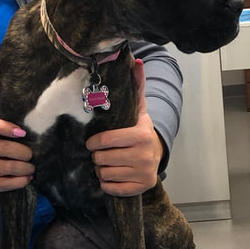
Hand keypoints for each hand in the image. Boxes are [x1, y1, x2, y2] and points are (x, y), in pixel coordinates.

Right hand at [0, 115, 33, 194]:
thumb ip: (4, 110)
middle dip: (21, 151)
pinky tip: (28, 178)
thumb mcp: (6, 129)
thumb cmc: (6, 144)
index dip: (3, 127)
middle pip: (0, 147)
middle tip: (32, 154)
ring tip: (32, 167)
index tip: (23, 132)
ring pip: (5, 167)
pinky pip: (4, 183)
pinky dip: (20, 181)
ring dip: (23, 167)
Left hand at [86, 59, 163, 196]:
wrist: (156, 154)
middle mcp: (144, 156)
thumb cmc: (140, 131)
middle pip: (102, 159)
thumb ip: (136, 86)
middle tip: (103, 153)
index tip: (93, 142)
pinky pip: (110, 188)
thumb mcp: (138, 110)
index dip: (94, 142)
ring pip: (104, 174)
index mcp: (141, 135)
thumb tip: (136, 60)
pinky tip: (115, 174)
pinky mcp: (140, 188)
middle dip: (98, 156)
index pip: (105, 141)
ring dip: (102, 169)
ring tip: (109, 162)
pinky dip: (108, 183)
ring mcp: (143, 173)